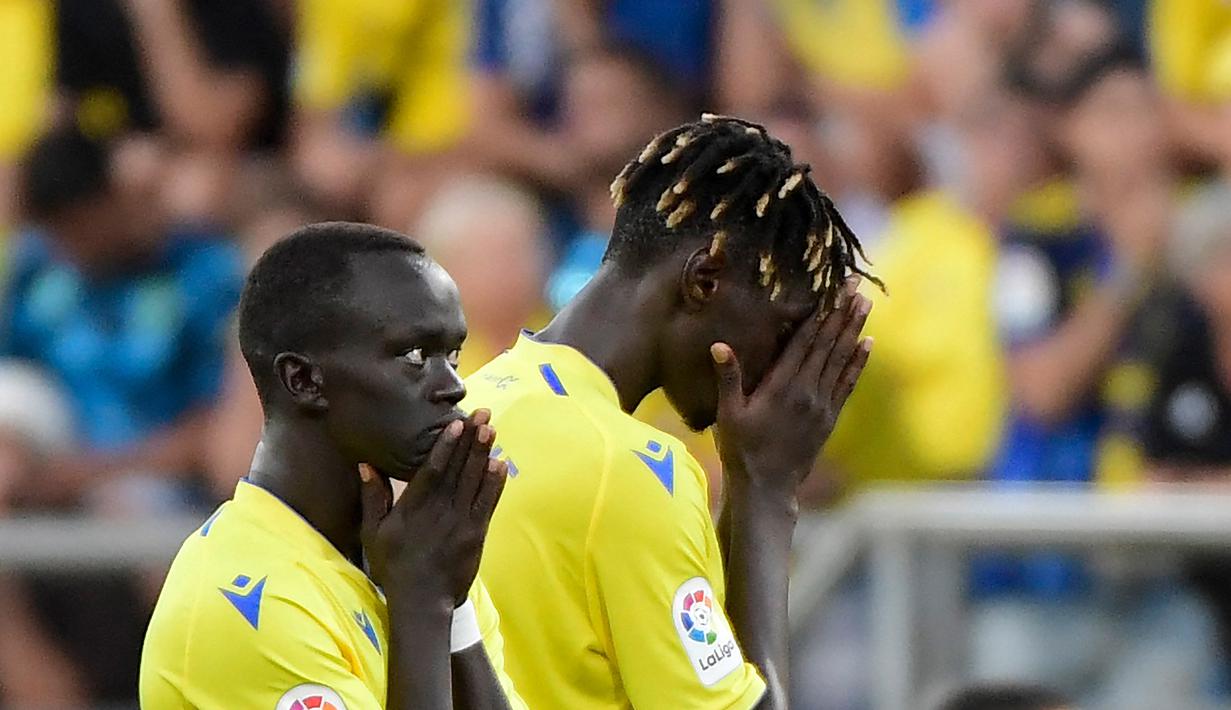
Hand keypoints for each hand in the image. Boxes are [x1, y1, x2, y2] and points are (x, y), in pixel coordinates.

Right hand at [358, 411, 506, 609]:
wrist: (422, 601)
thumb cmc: (394, 566)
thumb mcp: (373, 533)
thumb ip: (373, 498)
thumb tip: (366, 465)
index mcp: (413, 508)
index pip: (432, 471)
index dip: (446, 445)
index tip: (456, 423)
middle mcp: (439, 511)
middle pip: (458, 469)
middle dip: (471, 439)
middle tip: (482, 413)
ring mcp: (460, 522)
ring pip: (474, 482)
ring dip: (484, 453)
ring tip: (491, 429)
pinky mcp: (476, 534)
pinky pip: (487, 504)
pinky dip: (494, 483)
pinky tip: (500, 463)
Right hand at [711, 278, 872, 497]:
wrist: (768, 488)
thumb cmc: (741, 450)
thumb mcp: (728, 414)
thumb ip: (728, 378)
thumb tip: (720, 345)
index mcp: (781, 387)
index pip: (805, 341)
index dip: (820, 313)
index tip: (831, 290)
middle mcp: (806, 392)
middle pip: (829, 344)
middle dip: (843, 313)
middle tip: (855, 285)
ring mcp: (821, 405)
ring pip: (841, 360)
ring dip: (854, 330)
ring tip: (864, 304)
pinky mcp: (829, 418)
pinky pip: (848, 384)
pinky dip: (858, 362)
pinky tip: (867, 344)